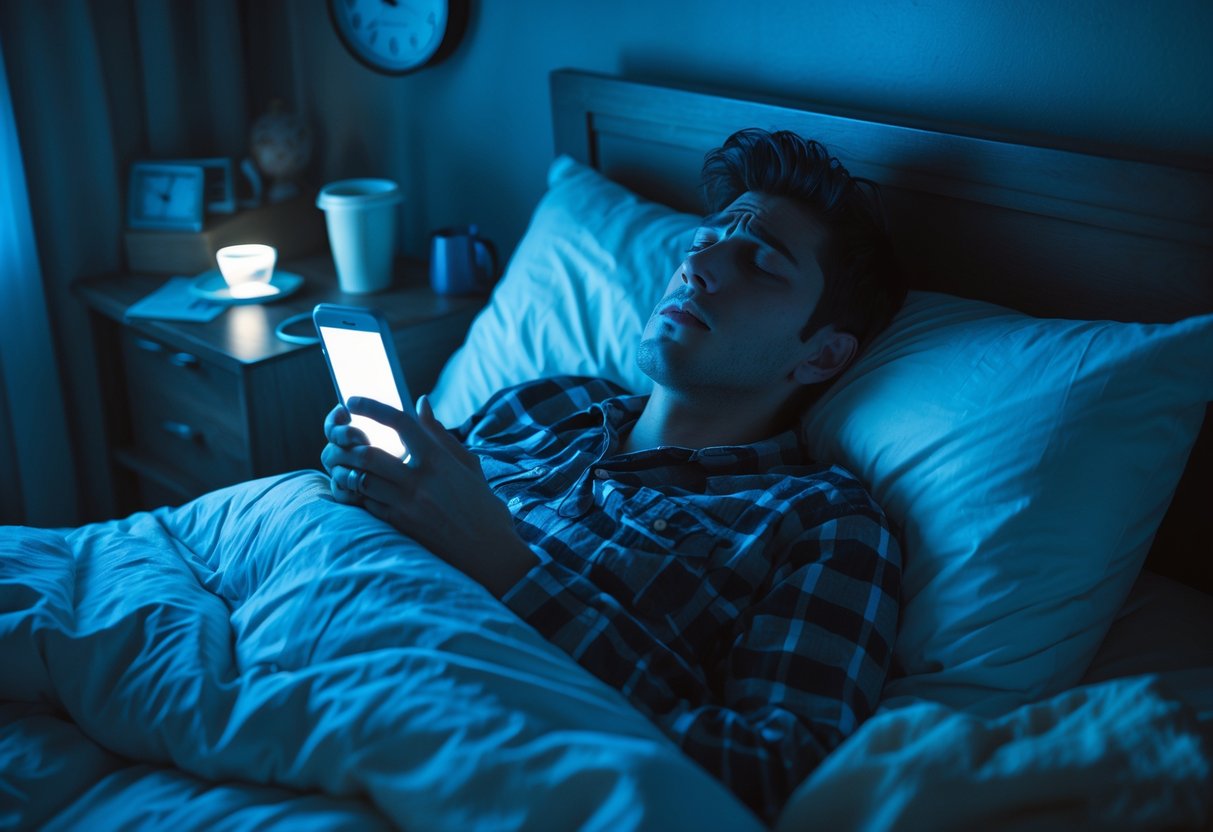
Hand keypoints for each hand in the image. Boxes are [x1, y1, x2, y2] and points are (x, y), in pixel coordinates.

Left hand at [320, 395, 537, 597]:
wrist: (490, 553)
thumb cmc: (483, 507)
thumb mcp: (467, 465)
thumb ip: (440, 434)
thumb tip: (421, 403)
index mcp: (440, 460)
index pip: (400, 423)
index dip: (372, 407)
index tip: (353, 399)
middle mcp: (421, 480)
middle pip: (368, 453)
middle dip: (347, 444)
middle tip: (338, 438)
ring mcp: (408, 505)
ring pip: (361, 480)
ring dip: (347, 470)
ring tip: (343, 463)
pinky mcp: (400, 526)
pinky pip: (367, 504)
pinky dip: (356, 494)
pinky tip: (356, 489)